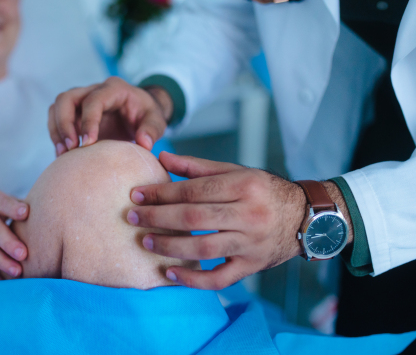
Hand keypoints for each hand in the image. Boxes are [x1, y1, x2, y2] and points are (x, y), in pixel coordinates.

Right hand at [48, 77, 172, 154]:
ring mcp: (81, 100)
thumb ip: (152, 130)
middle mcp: (94, 90)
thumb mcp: (156, 120)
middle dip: (64, 123)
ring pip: (57, 107)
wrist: (140, 112)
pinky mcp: (75, 112)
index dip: (87, 121)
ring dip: (56, 130)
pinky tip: (62, 154)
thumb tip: (143, 143)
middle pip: (66, 98)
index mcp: (114, 89)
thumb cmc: (147, 114)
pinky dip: (57, 135)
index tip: (87, 144)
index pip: (93, 101)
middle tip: (70, 148)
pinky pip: (56, 119)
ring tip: (62, 153)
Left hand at [125, 152, 307, 289]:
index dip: (161, 192)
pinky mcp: (252, 266)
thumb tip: (162, 157)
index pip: (193, 190)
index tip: (136, 194)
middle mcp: (249, 214)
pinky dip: (193, 280)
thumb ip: (197, 167)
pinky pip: (220, 278)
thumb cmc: (264, 191)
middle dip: (157, 217)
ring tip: (146, 242)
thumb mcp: (236, 171)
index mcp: (244, 185)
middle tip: (131, 218)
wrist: (306, 218)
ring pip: (203, 248)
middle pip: (194, 218)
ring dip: (170, 246)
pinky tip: (170, 273)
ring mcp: (251, 243)